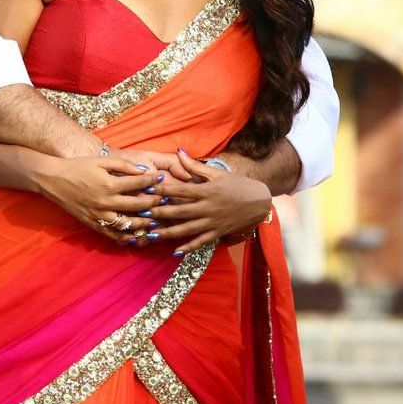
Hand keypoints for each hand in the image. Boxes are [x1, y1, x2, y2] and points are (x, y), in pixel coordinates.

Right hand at [35, 154, 167, 242]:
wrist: (54, 180)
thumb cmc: (78, 167)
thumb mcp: (101, 161)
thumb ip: (123, 165)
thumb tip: (144, 171)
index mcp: (109, 185)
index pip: (138, 184)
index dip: (153, 180)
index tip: (162, 178)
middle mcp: (106, 202)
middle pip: (138, 206)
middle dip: (154, 202)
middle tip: (164, 199)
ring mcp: (99, 216)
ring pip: (129, 224)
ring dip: (145, 223)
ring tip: (155, 219)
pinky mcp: (93, 224)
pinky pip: (114, 235)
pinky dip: (127, 237)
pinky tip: (137, 235)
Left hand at [121, 149, 270, 253]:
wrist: (260, 201)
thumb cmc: (237, 184)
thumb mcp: (217, 173)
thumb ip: (195, 165)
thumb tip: (178, 152)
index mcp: (206, 190)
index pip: (180, 189)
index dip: (163, 189)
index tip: (147, 189)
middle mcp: (208, 207)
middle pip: (180, 211)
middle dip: (160, 213)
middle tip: (142, 214)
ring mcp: (213, 221)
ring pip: (187, 229)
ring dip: (168, 232)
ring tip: (151, 234)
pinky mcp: (218, 232)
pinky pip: (201, 241)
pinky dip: (189, 247)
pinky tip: (175, 251)